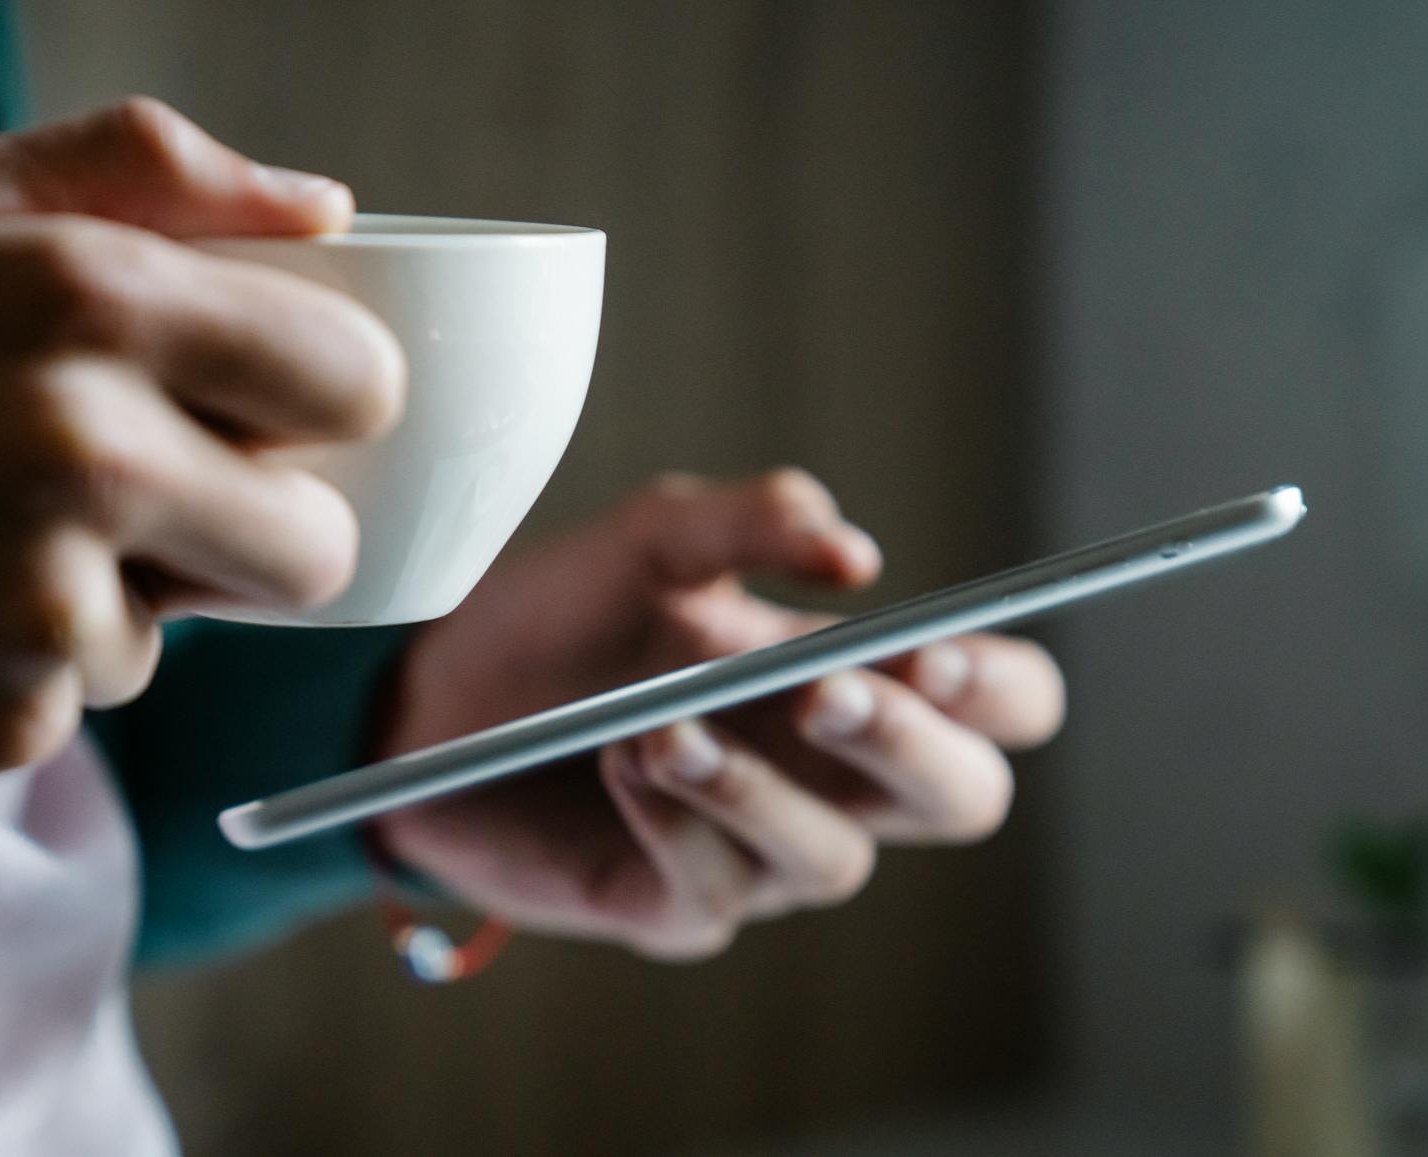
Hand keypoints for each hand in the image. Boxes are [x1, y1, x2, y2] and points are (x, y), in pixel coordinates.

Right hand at [0, 99, 403, 795]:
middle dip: (256, 527)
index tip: (276, 408)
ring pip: (196, 629)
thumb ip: (141, 176)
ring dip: (120, 593)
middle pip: (320, 543)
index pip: (356, 380)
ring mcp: (43, 600)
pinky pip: (89, 698)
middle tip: (141, 493)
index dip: (324, 401)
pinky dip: (28, 666)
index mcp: (87, 295)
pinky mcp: (2, 720)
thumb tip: (329, 212)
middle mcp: (83, 446)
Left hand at [376, 470, 1064, 958]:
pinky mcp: (678, 906)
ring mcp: (758, 848)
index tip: (936, 659)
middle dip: (914, 750)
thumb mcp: (649, 540)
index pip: (996, 702)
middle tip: (829, 696)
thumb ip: (748, 521)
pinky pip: (714, 889)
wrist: (429, 694)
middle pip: (963, 798)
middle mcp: (827, 772)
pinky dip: (674, 820)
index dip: (998, 689)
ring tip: (663, 727)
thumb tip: (855, 553)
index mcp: (850, 675)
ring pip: (836, 860)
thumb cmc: (558, 615)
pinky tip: (620, 764)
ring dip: (761, 789)